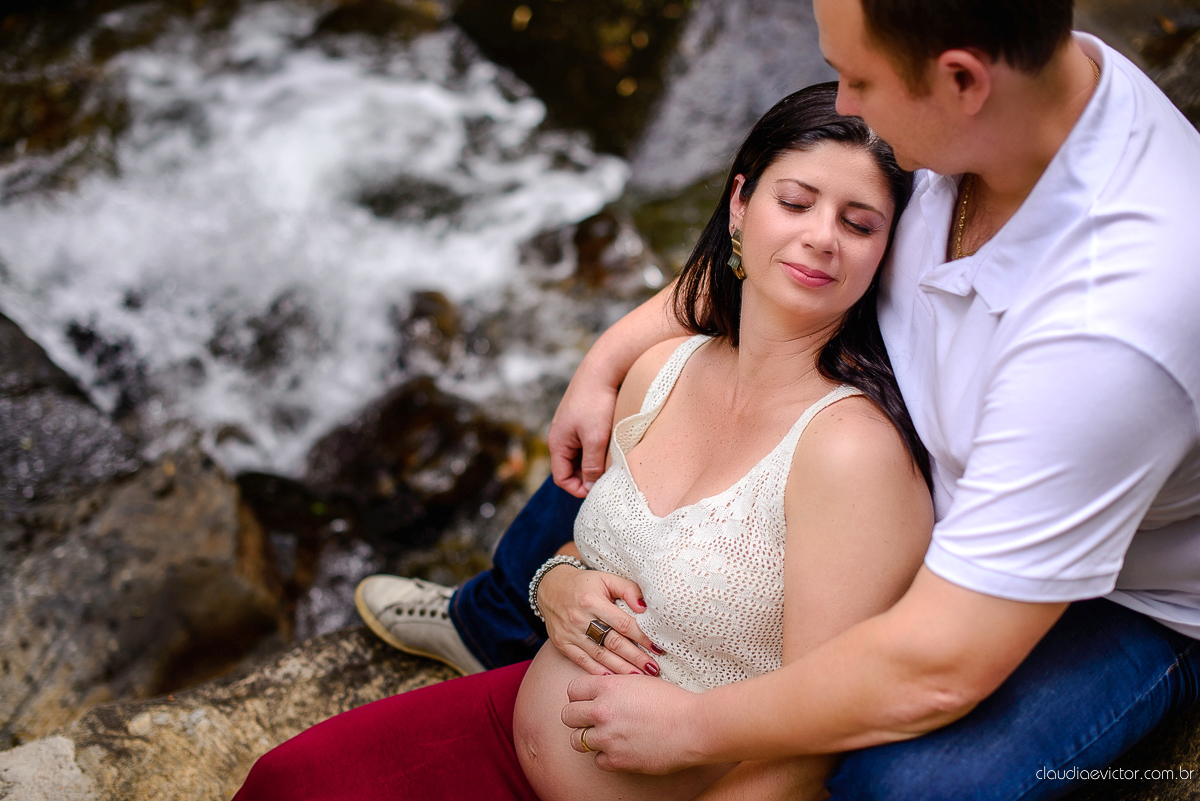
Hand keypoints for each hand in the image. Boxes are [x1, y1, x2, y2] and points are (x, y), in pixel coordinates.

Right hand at [538, 564, 663, 675]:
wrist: (550, 588)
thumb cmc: (584, 584)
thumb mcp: (606, 579)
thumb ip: (628, 589)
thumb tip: (645, 608)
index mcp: (592, 601)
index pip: (622, 623)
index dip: (642, 637)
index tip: (658, 648)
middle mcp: (580, 619)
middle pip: (613, 642)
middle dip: (635, 658)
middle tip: (653, 669)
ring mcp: (570, 634)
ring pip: (599, 655)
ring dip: (621, 669)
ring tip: (639, 677)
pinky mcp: (562, 644)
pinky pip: (582, 662)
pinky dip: (599, 672)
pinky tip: (614, 679)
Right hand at [548, 356, 617, 497]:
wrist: (602, 368)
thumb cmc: (596, 402)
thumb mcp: (595, 438)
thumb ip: (592, 465)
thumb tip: (590, 487)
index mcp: (557, 443)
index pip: (561, 478)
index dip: (578, 488)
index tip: (598, 490)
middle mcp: (560, 436)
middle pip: (571, 468)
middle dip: (588, 476)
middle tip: (609, 478)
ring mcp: (571, 427)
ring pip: (581, 455)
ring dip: (595, 462)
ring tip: (613, 463)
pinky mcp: (582, 419)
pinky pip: (587, 442)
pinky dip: (598, 449)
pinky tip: (613, 446)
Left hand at [562, 674, 705, 773]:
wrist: (693, 727)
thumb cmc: (673, 701)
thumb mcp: (640, 681)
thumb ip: (615, 686)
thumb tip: (600, 690)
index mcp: (608, 687)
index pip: (572, 690)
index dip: (580, 695)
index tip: (588, 701)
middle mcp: (602, 711)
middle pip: (567, 715)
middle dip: (577, 717)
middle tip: (591, 720)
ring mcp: (607, 737)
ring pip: (576, 741)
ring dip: (588, 738)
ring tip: (605, 736)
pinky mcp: (617, 760)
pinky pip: (597, 760)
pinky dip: (606, 756)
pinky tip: (620, 749)